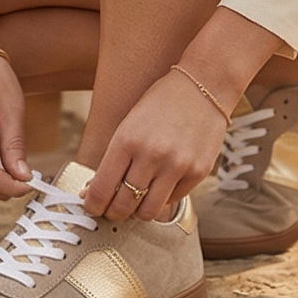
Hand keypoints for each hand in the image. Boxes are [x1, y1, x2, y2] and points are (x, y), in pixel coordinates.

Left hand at [83, 71, 230, 222]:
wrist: (205, 84)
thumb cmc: (162, 103)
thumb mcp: (129, 125)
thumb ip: (113, 161)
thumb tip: (93, 194)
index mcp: (127, 140)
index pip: (100, 191)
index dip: (92, 206)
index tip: (94, 206)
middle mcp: (152, 155)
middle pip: (122, 207)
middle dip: (113, 211)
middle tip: (114, 206)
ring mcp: (177, 165)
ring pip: (147, 212)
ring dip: (139, 210)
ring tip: (139, 198)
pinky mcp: (198, 172)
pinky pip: (172, 201)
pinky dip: (163, 197)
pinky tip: (163, 182)